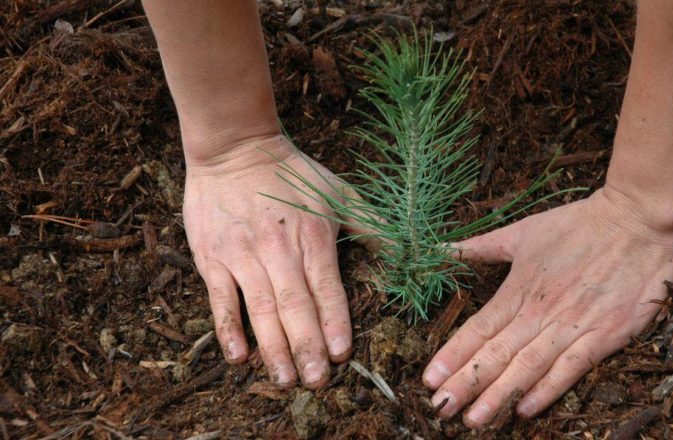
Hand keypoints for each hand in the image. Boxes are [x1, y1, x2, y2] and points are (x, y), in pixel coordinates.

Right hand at [183, 134, 354, 388]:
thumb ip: (373, 225)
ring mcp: (243, 255)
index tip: (342, 354)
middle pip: (294, 305)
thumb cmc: (293, 173)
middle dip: (307, 346)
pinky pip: (220, 298)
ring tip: (285, 379)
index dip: (334, 321)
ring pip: (260, 308)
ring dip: (273, 346)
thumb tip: (411, 250)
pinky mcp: (213, 257)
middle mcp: (278, 249)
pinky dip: (228, 328)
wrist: (234, 147)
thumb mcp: (339, 192)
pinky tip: (239, 356)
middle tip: (317, 381)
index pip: (326, 287)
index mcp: (313, 236)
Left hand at [422, 187, 672, 426]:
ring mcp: (573, 325)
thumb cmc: (579, 224)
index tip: (429, 379)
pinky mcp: (605, 335)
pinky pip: (571, 368)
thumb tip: (443, 249)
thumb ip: (482, 246)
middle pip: (497, 354)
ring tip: (474, 420)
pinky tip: (525, 409)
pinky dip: (548, 389)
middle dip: (466, 384)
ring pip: (528, 366)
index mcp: (519, 288)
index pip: (478, 328)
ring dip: (499, 395)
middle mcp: (541, 311)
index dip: (452, 355)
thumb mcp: (524, 231)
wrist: (638, 220)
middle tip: (441, 409)